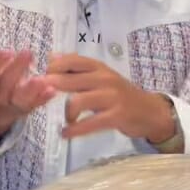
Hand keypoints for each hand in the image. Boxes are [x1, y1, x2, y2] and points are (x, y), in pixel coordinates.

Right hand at [0, 17, 55, 146]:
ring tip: (41, 79)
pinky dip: (42, 99)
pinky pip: (35, 105)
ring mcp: (12, 102)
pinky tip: (52, 90)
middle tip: (28, 53)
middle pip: (5, 83)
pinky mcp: (26, 108)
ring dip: (31, 90)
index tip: (7, 51)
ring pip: (20, 99)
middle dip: (16, 69)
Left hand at [44, 54, 176, 144]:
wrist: (149, 111)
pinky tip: (65, 133)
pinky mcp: (116, 116)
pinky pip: (90, 123)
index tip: (42, 75)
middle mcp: (104, 78)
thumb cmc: (120, 93)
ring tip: (67, 120)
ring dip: (67, 112)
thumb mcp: (101, 76)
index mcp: (99, 67)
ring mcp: (111, 97)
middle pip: (71, 80)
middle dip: (52, 86)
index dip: (54, 67)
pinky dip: (75, 130)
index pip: (72, 60)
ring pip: (78, 101)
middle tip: (40, 95)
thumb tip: (51, 56)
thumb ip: (77, 68)